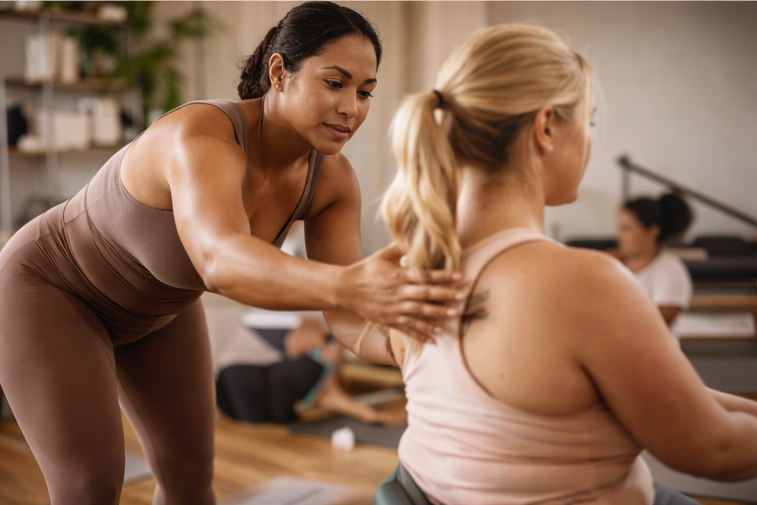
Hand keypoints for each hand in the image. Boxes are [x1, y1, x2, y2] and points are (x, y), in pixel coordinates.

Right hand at [337, 243, 464, 341]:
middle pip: (425, 295)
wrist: (345, 289)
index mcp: (398, 275)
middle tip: (462, 297)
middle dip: (445, 296)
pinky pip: (408, 329)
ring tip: (454, 316)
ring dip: (438, 315)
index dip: (443, 276)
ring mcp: (394, 309)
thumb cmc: (365, 270)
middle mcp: (398, 293)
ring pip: (420, 313)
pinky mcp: (390, 320)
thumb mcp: (382, 256)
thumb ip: (399, 248)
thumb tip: (414, 236)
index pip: (425, 276)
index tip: (458, 276)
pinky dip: (422, 334)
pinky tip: (435, 338)